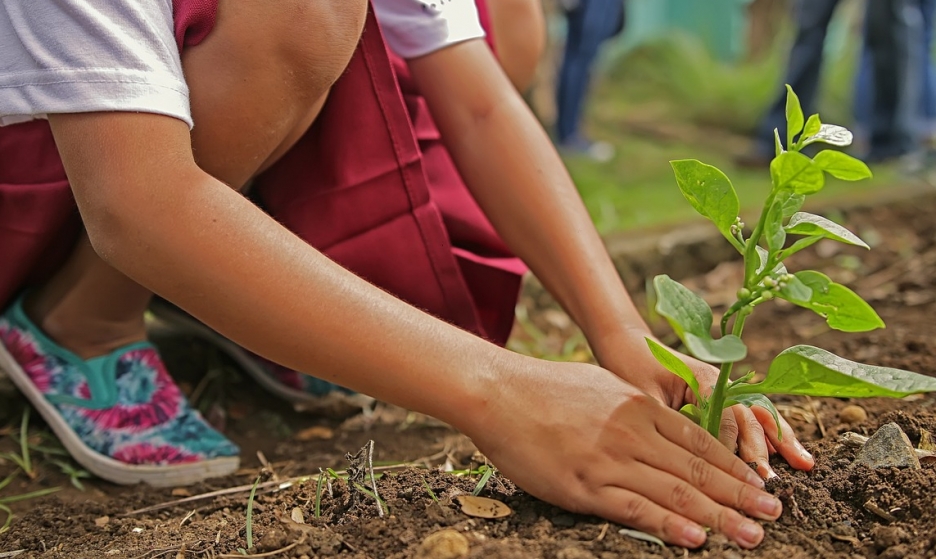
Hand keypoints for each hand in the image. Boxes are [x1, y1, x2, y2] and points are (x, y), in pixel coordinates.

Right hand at [464, 355, 783, 548]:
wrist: (499, 392)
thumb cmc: (547, 388)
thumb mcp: (603, 386)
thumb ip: (636, 409)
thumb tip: (663, 425)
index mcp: (640, 406)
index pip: (700, 442)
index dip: (735, 466)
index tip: (760, 484)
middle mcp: (633, 432)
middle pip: (698, 470)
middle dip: (741, 495)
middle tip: (774, 514)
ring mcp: (610, 460)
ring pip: (676, 492)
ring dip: (719, 516)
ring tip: (752, 534)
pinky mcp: (584, 485)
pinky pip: (635, 508)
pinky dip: (669, 525)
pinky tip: (696, 538)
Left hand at [594, 329, 814, 478]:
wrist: (628, 345)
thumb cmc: (631, 369)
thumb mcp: (644, 397)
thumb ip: (667, 421)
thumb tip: (682, 458)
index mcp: (703, 379)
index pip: (725, 417)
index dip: (730, 447)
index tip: (735, 475)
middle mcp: (721, 383)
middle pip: (748, 417)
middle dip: (761, 450)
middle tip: (770, 480)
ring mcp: (725, 390)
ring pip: (758, 416)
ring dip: (780, 441)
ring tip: (804, 464)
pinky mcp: (723, 399)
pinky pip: (752, 417)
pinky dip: (772, 435)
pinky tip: (792, 454)